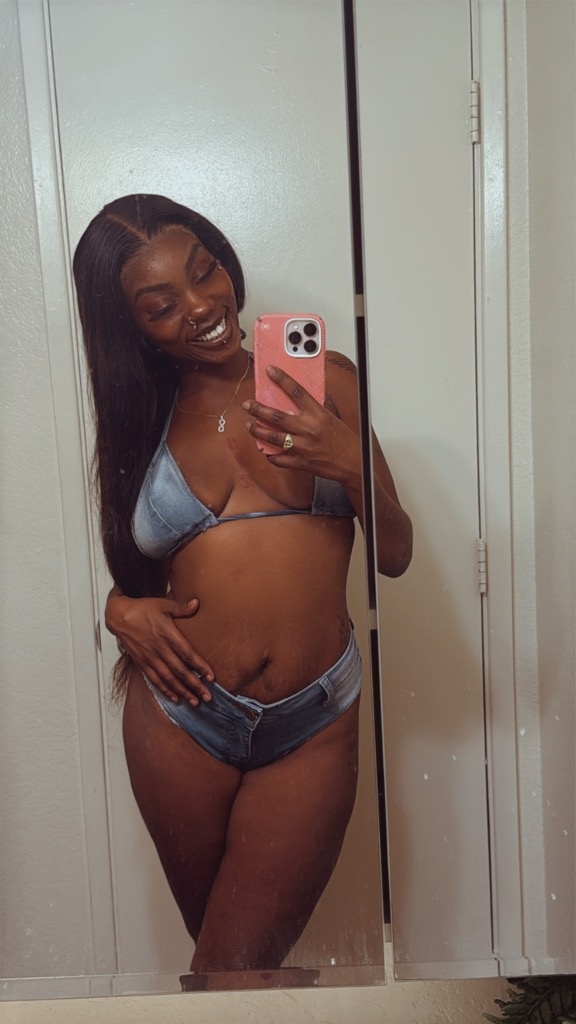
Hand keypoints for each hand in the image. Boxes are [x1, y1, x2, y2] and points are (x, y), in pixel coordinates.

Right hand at [105, 594, 214, 704]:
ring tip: (194, 702)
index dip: (200, 666)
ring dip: (182, 691)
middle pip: (180, 671)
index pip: (187, 654)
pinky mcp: (142, 662)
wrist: (119, 615)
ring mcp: (150, 657)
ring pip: (169, 679)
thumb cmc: (142, 609)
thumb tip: (197, 603)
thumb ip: (181, 607)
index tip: (211, 677)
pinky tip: (175, 697)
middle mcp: (159, 648)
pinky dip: (165, 690)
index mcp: (167, 634)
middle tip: (208, 697)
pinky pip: (155, 679)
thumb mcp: (163, 604)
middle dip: (195, 685)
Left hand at [242, 364, 359, 479]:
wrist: (354, 463)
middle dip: (258, 409)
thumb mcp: (333, 418)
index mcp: (318, 414)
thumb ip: (318, 407)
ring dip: (258, 430)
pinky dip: (271, 455)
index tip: (270, 371)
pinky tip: (266, 450)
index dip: (281, 379)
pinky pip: (279, 459)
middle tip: (248, 404)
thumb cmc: (346, 440)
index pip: (296, 391)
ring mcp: (303, 447)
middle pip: (276, 416)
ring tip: (250, 425)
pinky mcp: (301, 463)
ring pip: (273, 437)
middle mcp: (308, 429)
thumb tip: (306, 397)